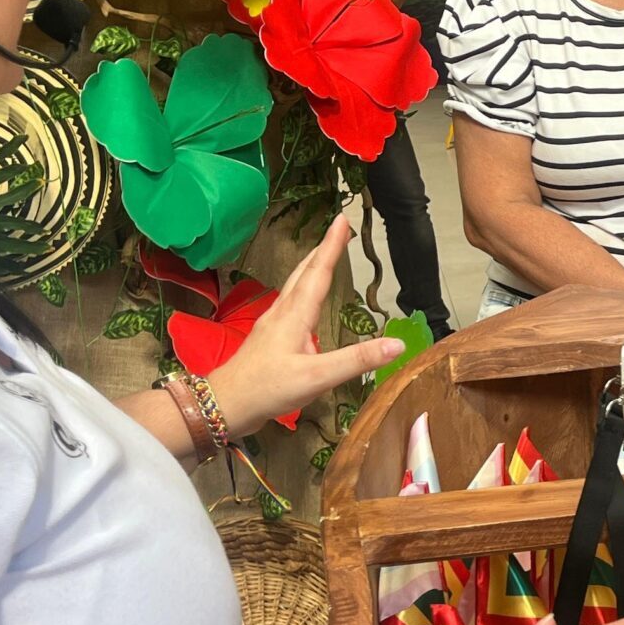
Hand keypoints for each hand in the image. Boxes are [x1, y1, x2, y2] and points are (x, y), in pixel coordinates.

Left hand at [208, 215, 407, 436]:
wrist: (225, 405)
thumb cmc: (268, 388)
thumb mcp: (318, 377)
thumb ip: (357, 360)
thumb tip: (397, 345)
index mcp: (296, 315)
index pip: (319, 272)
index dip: (332, 246)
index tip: (342, 219)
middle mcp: (283, 313)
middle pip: (304, 273)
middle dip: (322, 249)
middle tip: (338, 230)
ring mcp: (273, 325)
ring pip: (295, 286)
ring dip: (311, 266)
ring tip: (324, 255)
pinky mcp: (268, 338)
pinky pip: (290, 302)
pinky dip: (303, 288)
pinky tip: (303, 299)